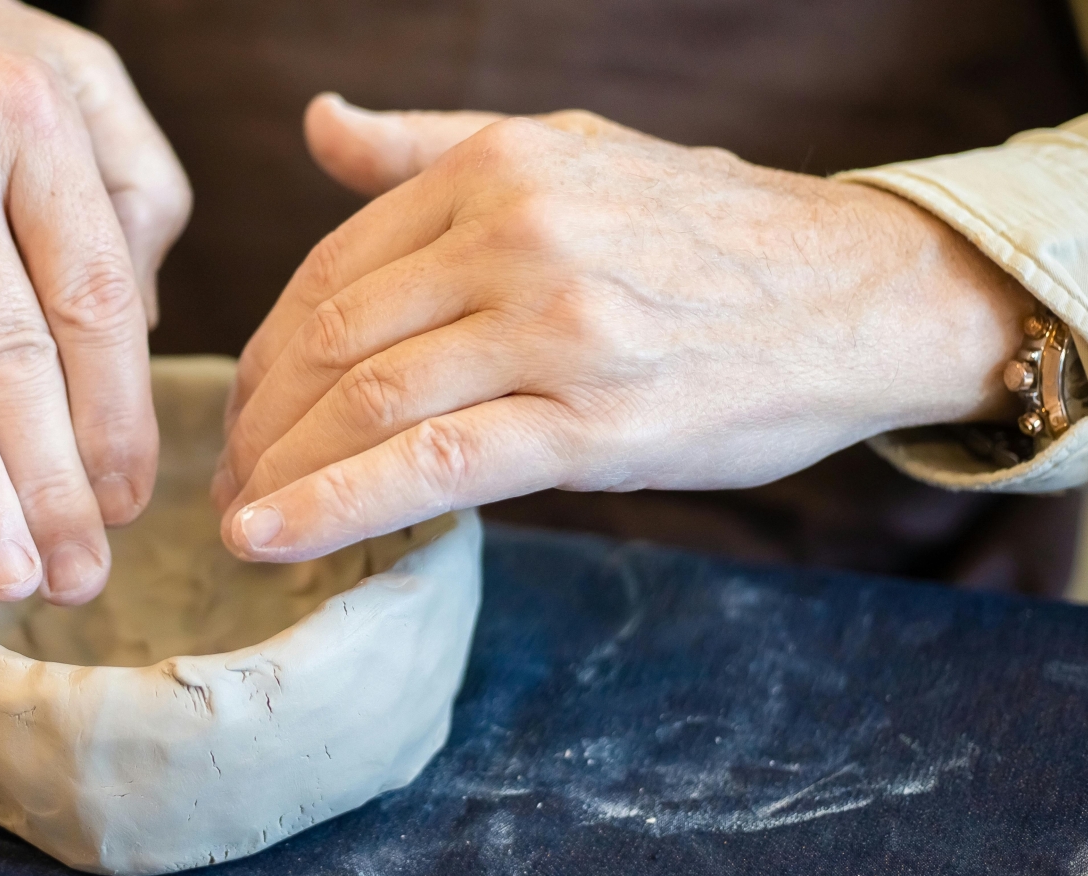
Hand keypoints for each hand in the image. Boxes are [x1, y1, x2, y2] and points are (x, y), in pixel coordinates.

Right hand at [0, 0, 190, 602]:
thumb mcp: (66, 72)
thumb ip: (132, 183)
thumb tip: (143, 325)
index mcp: (36, 123)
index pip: (93, 298)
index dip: (116, 414)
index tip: (129, 499)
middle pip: (16, 357)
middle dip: (53, 484)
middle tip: (81, 576)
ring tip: (11, 578)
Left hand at [213, 95, 1029, 562]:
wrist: (861, 295)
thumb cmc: (707, 232)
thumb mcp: (570, 152)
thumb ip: (429, 147)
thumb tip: (318, 123)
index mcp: (497, 169)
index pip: (332, 266)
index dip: (268, 349)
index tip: (243, 408)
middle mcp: (517, 235)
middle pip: (333, 336)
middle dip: (260, 419)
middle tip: (226, 478)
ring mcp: (555, 327)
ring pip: (369, 401)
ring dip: (280, 469)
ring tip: (239, 519)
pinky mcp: (595, 421)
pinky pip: (436, 467)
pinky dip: (336, 505)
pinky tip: (272, 540)